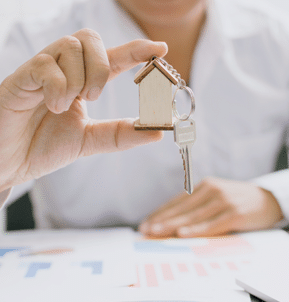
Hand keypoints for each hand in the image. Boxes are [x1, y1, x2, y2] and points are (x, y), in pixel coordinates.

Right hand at [0, 29, 167, 191]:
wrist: (12, 162)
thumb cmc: (46, 147)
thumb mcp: (91, 141)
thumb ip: (121, 134)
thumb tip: (157, 131)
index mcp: (82, 83)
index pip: (113, 58)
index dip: (136, 50)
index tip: (160, 49)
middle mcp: (63, 71)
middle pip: (91, 38)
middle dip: (102, 66)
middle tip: (93, 96)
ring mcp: (42, 71)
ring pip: (71, 46)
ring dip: (79, 78)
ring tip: (67, 106)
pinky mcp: (21, 77)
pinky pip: (45, 64)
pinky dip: (57, 86)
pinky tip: (53, 106)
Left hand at [139, 177, 283, 236]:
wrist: (270, 199)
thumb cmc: (238, 201)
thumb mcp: (217, 198)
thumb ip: (199, 207)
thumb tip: (175, 224)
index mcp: (205, 186)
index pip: (177, 201)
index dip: (160, 212)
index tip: (145, 223)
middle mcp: (212, 190)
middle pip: (182, 208)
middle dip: (161, 220)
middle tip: (144, 229)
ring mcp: (224, 201)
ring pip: (193, 216)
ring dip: (172, 225)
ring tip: (155, 232)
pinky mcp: (235, 212)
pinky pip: (212, 224)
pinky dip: (196, 229)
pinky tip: (183, 234)